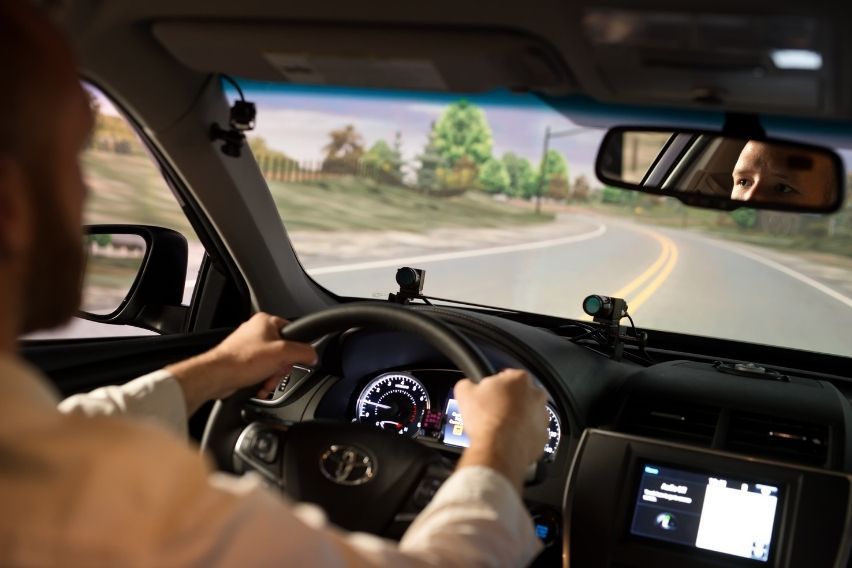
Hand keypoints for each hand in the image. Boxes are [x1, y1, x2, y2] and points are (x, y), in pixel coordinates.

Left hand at [166, 313, 316, 414]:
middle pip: (282, 351)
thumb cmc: (242, 361)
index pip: (293, 331)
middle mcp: (256, 331)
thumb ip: (303, 352)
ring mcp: (248, 346)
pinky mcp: (242, 361)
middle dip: (281, 367)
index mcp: (265, 322)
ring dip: (272, 377)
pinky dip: (262, 380)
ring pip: (271, 363)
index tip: (297, 359)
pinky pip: (260, 370)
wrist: (217, 376)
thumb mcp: (282, 354)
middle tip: (277, 372)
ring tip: (266, 382)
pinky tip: (259, 386)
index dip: (297, 348)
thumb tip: (313, 355)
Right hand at [454, 369, 547, 491]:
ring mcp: (542, 417)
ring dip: (518, 417)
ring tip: (500, 426)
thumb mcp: (464, 392)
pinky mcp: (543, 437)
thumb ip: (468, 383)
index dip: (496, 384)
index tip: (489, 392)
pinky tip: (508, 438)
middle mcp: (536, 396)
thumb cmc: (486, 420)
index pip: (509, 375)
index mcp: (519, 379)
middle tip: (494, 409)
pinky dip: (523, 435)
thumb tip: (468, 385)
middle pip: (522, 393)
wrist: (498, 450)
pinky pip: (532, 432)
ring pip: (530, 413)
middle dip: (510, 400)